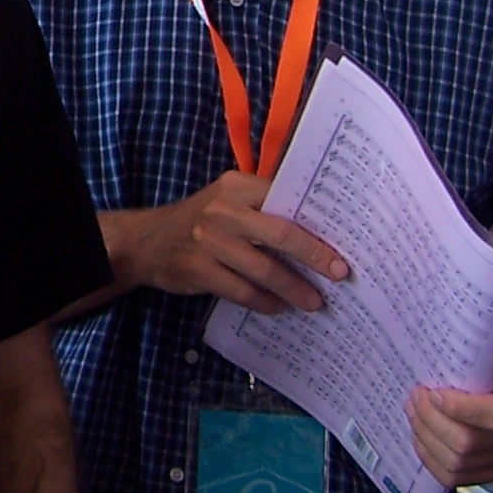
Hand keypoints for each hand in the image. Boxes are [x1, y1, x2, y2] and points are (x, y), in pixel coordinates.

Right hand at [113, 172, 347, 314]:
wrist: (146, 241)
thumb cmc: (200, 221)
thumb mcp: (226, 202)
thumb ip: (262, 209)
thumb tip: (318, 232)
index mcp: (236, 186)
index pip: (285, 199)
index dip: (317, 221)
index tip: (346, 238)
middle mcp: (222, 209)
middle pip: (280, 233)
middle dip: (314, 255)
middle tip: (339, 273)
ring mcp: (208, 240)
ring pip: (264, 268)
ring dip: (295, 288)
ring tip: (315, 302)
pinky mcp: (199, 269)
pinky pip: (244, 291)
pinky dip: (267, 302)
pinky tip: (279, 307)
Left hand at [407, 353, 492, 487]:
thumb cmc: (490, 364)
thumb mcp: (487, 351)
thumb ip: (469, 350)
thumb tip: (433, 333)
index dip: (458, 407)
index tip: (431, 392)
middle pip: (468, 442)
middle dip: (430, 420)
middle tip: (414, 398)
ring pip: (457, 462)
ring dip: (425, 437)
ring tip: (413, 412)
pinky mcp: (492, 472)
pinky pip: (454, 478)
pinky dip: (429, 458)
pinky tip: (419, 437)